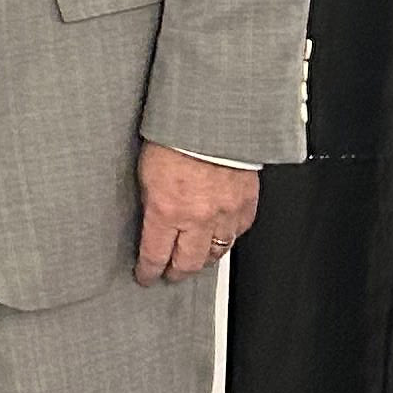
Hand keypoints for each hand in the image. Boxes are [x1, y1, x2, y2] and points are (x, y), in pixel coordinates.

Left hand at [135, 143, 256, 285]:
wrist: (213, 116)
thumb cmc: (176, 135)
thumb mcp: (146, 171)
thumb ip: (150, 201)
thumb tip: (148, 219)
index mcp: (166, 210)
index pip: (155, 255)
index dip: (148, 271)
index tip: (145, 275)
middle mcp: (197, 218)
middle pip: (188, 263)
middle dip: (176, 272)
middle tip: (170, 274)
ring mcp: (225, 213)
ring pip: (217, 252)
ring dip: (203, 258)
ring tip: (194, 259)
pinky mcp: (246, 203)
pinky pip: (239, 231)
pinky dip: (229, 236)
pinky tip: (221, 235)